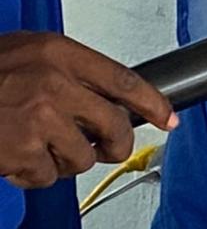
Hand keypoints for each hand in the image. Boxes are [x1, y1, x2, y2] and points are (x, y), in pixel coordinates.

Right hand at [0, 32, 176, 187]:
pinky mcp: (22, 150)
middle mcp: (54, 82)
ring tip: (38, 146)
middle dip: (116, 145)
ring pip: (82, 157)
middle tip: (107, 149)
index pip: (125, 80)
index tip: (168, 118)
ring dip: (64, 160)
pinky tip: (15, 157)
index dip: (153, 103)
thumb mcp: (27, 54)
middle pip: (114, 125)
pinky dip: (33, 174)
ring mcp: (38, 118)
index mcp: (59, 52)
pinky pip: (47, 176)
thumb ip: (69, 71)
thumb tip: (112, 100)